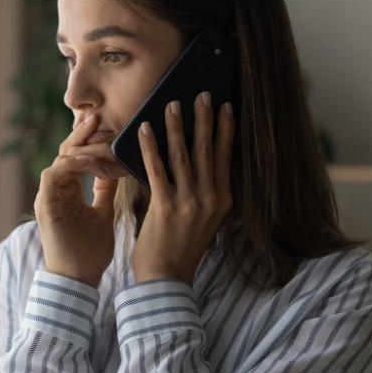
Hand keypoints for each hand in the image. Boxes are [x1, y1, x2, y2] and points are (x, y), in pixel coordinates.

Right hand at [34, 115, 122, 286]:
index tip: (109, 126)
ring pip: (60, 159)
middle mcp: (55, 189)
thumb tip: (116, 169)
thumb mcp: (104, 212)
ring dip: (80, 147)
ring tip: (99, 136)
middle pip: (66, 151)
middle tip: (99, 116)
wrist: (78, 279)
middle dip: (82, 133)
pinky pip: (53, 175)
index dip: (91, 140)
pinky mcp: (46, 205)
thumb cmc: (90, 251)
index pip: (77, 155)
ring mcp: (48, 196)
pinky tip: (88, 159)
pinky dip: (69, 165)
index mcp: (68, 189)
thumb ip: (105, 190)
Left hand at [131, 93, 234, 283]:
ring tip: (172, 104)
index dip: (226, 130)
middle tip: (202, 94)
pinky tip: (144, 128)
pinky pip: (156, 169)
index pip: (225, 157)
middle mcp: (210, 199)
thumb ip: (206, 193)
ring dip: (177, 126)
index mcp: (222, 200)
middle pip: (207, 150)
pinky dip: (150, 146)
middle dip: (205, 119)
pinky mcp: (165, 206)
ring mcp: (189, 202)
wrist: (166, 278)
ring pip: (183, 155)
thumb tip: (201, 164)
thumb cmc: (181, 248)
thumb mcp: (205, 220)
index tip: (227, 107)